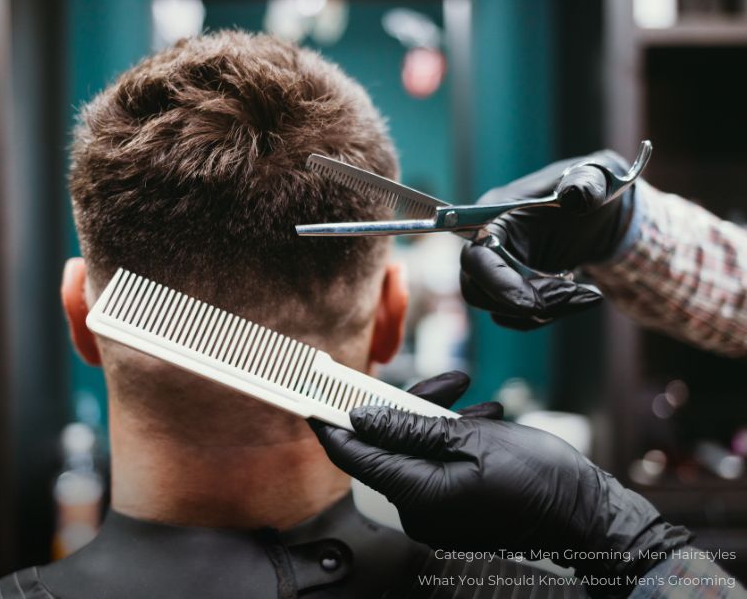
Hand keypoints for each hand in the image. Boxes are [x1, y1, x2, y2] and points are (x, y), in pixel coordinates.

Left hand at [311, 373, 690, 588]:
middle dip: (410, 407)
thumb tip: (361, 416)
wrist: (586, 515)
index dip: (329, 419)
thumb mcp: (472, 440)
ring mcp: (437, 507)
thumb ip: (410, 429)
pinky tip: (484, 420)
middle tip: (446, 383)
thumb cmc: (538, 480)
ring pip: (417, 447)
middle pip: (389, 444)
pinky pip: (437, 461)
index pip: (353, 455)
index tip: (312, 391)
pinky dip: (452, 436)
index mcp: (417, 493)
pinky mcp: (454, 502)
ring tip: (475, 399)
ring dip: (439, 417)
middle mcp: (419, 506)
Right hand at [460, 151, 636, 329]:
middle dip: (528, 302)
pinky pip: (516, 316)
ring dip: (545, 310)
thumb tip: (577, 195)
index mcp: (494, 216)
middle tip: (576, 293)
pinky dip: (548, 314)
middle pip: (479, 292)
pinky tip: (579, 297)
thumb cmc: (593, 188)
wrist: (600, 209)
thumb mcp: (597, 180)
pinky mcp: (510, 287)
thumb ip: (587, 184)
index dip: (499, 285)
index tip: (536, 304)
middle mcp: (486, 245)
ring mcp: (496, 269)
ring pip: (499, 309)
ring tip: (587, 294)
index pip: (476, 259)